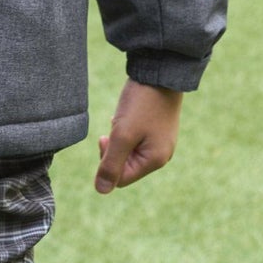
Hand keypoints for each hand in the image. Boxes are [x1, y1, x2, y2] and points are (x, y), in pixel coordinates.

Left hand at [94, 78, 182, 192]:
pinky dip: (126, 128)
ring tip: (123, 118)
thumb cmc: (142, 104)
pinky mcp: (157, 127)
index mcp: (155, 160)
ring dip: (120, 137)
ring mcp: (161, 141)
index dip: (107, 163)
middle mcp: (161, 154)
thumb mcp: (123, 135)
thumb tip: (101, 190)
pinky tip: (127, 113)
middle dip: (114, 149)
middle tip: (115, 127)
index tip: (107, 137)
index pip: (121, 179)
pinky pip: (135, 137)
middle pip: (125, 166)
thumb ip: (111, 164)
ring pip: (129, 150)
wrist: (161, 71)